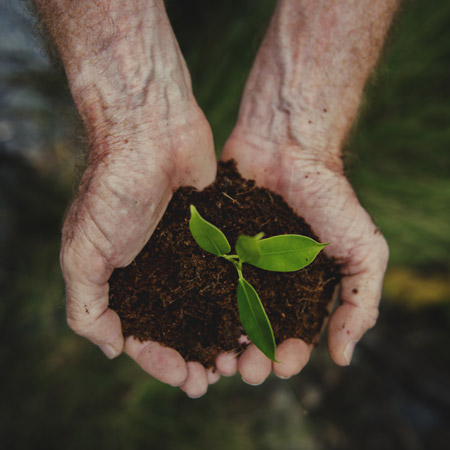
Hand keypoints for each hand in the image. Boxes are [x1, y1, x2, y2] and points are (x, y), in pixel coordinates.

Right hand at [60, 100, 218, 394]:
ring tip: (240, 358)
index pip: (140, 336)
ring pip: (207, 307)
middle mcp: (156, 273)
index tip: (185, 377)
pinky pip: (228, 275)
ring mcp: (186, 255)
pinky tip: (255, 318)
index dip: (159, 361)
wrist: (150, 132)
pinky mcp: (214, 236)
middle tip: (214, 378)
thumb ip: (86, 305)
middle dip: (194, 356)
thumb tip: (110, 348)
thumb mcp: (82, 252)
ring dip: (220, 335)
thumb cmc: (113, 188)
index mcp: (123, 282)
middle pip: (178, 328)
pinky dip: (239, 299)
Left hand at [220, 130, 388, 383]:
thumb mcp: (363, 251)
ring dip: (220, 342)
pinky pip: (199, 281)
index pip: (295, 335)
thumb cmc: (330, 197)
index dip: (289, 356)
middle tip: (242, 371)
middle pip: (256, 331)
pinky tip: (190, 327)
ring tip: (215, 360)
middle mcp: (267, 282)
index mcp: (303, 289)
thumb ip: (361, 302)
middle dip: (251, 356)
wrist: (287, 147)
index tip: (280, 367)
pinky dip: (195, 308)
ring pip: (224, 315)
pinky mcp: (211, 247)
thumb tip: (343, 356)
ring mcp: (237, 265)